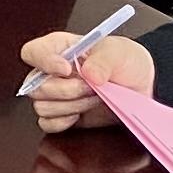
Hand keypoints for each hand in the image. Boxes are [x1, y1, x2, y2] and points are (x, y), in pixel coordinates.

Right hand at [17, 28, 155, 132]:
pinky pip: (47, 124)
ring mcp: (55, 95)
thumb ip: (104, 60)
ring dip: (70, 107)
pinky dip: (63, 122)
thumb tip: (90, 74)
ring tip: (93, 99)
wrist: (140, 87)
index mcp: (59, 48)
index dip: (44, 62)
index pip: (32, 52)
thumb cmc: (126, 62)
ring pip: (42, 107)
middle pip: (36, 86)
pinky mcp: (61, 116)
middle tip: (91, 88)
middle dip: (65, 91)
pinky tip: (80, 115)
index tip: (67, 69)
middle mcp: (51, 72)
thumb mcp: (119, 52)